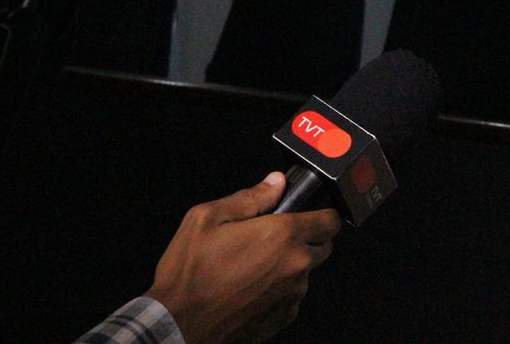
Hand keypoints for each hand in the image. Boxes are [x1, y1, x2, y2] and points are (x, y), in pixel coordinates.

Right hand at [145, 171, 340, 342]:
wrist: (178, 326)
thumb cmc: (190, 276)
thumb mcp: (208, 218)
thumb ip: (250, 197)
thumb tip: (274, 184)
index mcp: (282, 236)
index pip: (330, 220)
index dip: (321, 214)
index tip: (309, 214)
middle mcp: (295, 266)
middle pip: (322, 246)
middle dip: (305, 239)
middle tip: (273, 239)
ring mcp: (292, 294)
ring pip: (306, 272)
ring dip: (290, 266)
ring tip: (253, 266)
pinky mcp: (283, 317)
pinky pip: (292, 295)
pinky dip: (279, 289)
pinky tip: (250, 287)